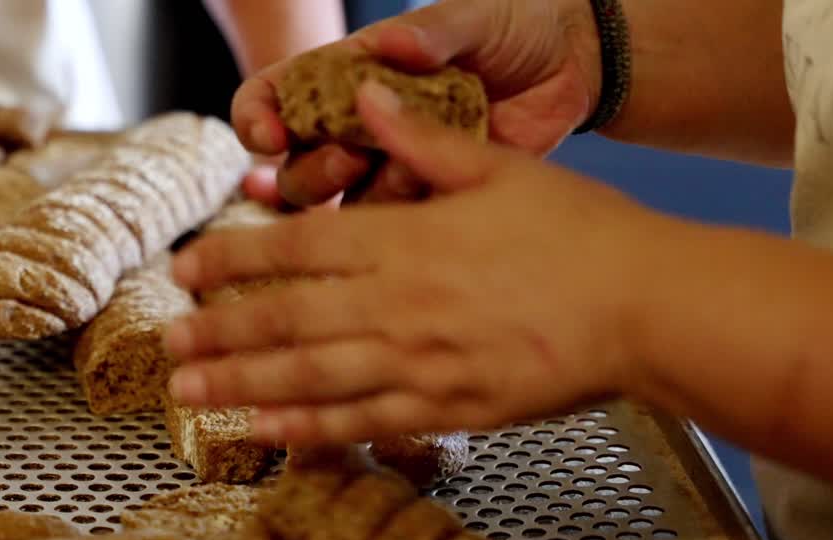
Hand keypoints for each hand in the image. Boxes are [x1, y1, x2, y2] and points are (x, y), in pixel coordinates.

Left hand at [165, 82, 683, 445]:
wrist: (649, 308)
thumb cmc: (582, 234)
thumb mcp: (502, 168)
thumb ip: (422, 143)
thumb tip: (365, 97)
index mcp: (407, 239)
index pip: (296, 249)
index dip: (233, 259)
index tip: (186, 268)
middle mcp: (400, 304)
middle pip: (285, 319)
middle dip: (218, 332)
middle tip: (166, 342)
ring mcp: (421, 363)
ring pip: (309, 378)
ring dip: (242, 387)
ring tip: (189, 395)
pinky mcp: (448, 408)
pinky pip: (362, 423)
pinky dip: (308, 430)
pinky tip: (266, 434)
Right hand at [232, 0, 602, 207]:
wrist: (575, 62)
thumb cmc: (513, 23)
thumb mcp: (473, 16)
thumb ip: (429, 32)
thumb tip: (389, 45)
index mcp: (349, 75)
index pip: (273, 98)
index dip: (257, 120)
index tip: (270, 134)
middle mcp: (359, 126)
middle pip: (297, 168)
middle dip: (311, 170)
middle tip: (348, 156)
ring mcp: (392, 167)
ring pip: (341, 208)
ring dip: (357, 199)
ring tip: (400, 173)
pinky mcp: (432, 198)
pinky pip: (398, 226)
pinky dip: (404, 221)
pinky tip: (428, 198)